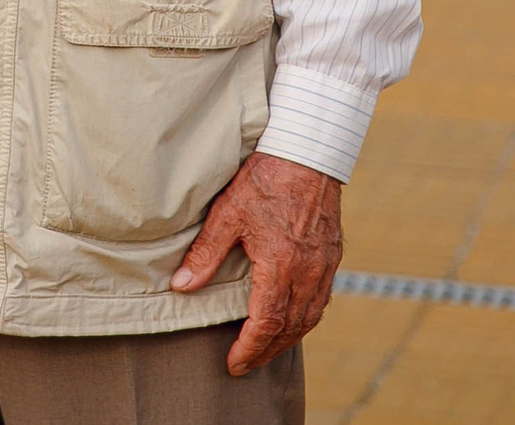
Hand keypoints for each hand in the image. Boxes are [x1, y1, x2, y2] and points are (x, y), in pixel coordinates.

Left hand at [170, 154, 343, 375]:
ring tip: (265, 349)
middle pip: (289, 327)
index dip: (249, 348)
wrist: (307, 151)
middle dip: (266, 351)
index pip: (266, 323)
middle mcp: (308, 272)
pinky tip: (292, 318)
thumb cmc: (266, 177)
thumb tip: (182, 285)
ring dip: (287, 338)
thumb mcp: (228, 212)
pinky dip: (305, 318)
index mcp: (281, 265)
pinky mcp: (332, 255)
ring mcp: (324, 265)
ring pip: (309, 317)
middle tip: (245, 363)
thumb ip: (206, 253)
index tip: (233, 363)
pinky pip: (321, 299)